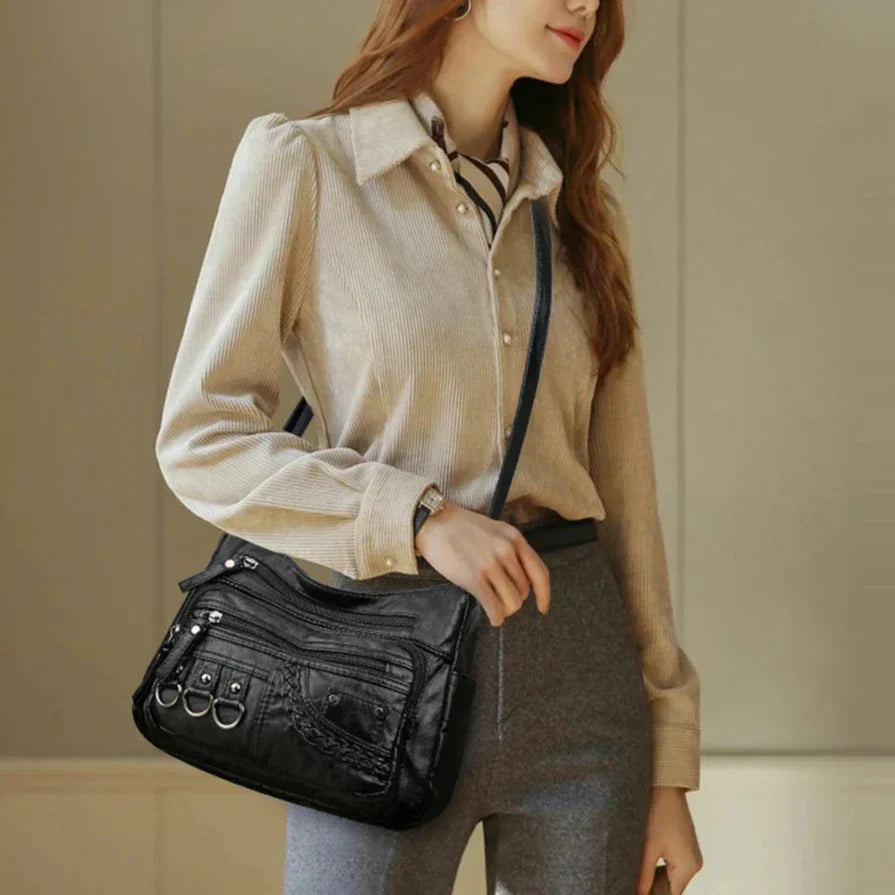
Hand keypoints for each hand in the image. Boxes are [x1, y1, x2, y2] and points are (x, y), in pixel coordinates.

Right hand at [414, 501, 550, 625]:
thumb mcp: (495, 531)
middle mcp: (506, 550)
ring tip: (494, 607)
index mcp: (514, 538)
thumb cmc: (461, 528)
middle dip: (514, 599)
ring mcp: (491, 564)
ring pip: (512, 601)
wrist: (433, 523)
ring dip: (505, 609)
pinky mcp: (474, 577)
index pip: (539, 572)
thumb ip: (511, 550)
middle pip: (524, 590)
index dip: (544, 594)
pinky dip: (496, 617)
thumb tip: (520, 580)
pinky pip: (494, 607)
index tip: (543, 607)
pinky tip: (492, 617)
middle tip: (500, 598)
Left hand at [637, 786, 702, 894]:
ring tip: (641, 875)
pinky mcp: (688, 848)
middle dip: (656, 888)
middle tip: (637, 883)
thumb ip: (644, 874)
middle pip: (674, 888)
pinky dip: (664, 869)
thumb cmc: (659, 812)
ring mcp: (693, 856)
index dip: (655, 894)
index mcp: (688, 866)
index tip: (641, 891)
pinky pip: (676, 867)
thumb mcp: (648, 847)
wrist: (667, 789)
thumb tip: (639, 891)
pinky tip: (649, 864)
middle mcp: (695, 864)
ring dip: (659, 878)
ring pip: (674, 878)